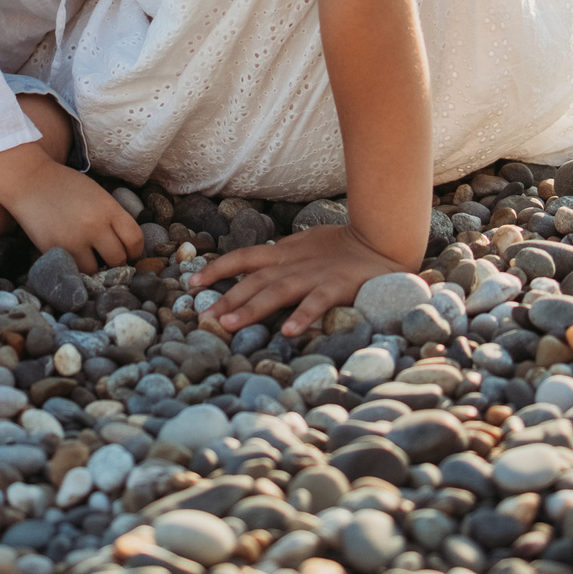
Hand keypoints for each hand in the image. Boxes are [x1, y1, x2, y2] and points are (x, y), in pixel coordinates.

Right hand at [4, 160, 146, 273]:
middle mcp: (94, 225)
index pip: (134, 239)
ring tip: (89, 259)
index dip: (135, 250)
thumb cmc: (64, 185)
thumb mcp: (97, 194)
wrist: (29, 181)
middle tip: (108, 258)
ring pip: (97, 270)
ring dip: (95, 268)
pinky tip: (74, 258)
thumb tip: (126, 244)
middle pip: (119, 258)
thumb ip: (112, 216)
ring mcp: (74, 240)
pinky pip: (73, 270)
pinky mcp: (54, 250)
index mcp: (108, 208)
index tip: (129, 252)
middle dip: (116, 261)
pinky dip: (76, 268)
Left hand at [194, 222, 405, 339]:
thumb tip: (254, 273)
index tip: (191, 282)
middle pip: (253, 281)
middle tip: (201, 318)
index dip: (216, 267)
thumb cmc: (342, 249)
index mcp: (284, 253)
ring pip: (276, 292)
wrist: (381, 240)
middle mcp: (293, 264)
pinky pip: (317, 303)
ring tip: (229, 325)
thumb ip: (281, 259)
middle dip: (225, 298)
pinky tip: (289, 333)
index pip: (243, 257)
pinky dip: (302, 316)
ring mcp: (314, 275)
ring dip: (251, 308)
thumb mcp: (305, 247)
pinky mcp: (337, 287)